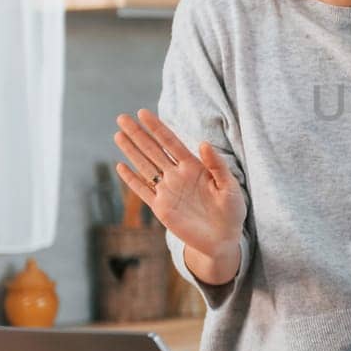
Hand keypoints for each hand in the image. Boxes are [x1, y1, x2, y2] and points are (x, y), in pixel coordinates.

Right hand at [114, 109, 246, 281]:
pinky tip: (120, 166)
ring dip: (131, 151)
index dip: (157, 128)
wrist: (223, 238)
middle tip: (121, 117)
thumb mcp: (230, 186)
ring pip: (145, 166)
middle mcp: (177, 175)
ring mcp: (168, 191)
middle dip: (138, 134)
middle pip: (153, 150)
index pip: (171, 142)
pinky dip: (132, 179)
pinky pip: (143, 191)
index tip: (143, 112)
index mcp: (194, 166)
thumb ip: (217, 165)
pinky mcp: (161, 208)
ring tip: (118, 134)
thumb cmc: (231, 210)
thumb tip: (203, 143)